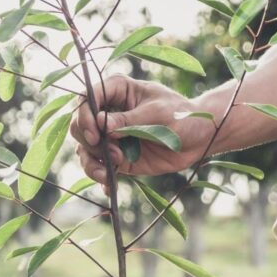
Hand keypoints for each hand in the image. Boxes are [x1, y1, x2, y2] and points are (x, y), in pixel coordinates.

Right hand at [71, 76, 215, 181]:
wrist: (197, 139)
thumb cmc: (181, 116)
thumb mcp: (157, 114)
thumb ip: (129, 120)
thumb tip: (101, 124)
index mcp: (117, 91)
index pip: (87, 98)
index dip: (84, 115)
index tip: (95, 133)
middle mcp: (108, 113)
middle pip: (79, 125)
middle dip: (89, 142)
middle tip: (111, 153)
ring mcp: (110, 137)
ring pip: (84, 150)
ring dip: (92, 164)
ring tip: (110, 173)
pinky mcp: (115, 157)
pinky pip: (98, 168)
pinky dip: (101, 178)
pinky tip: (110, 186)